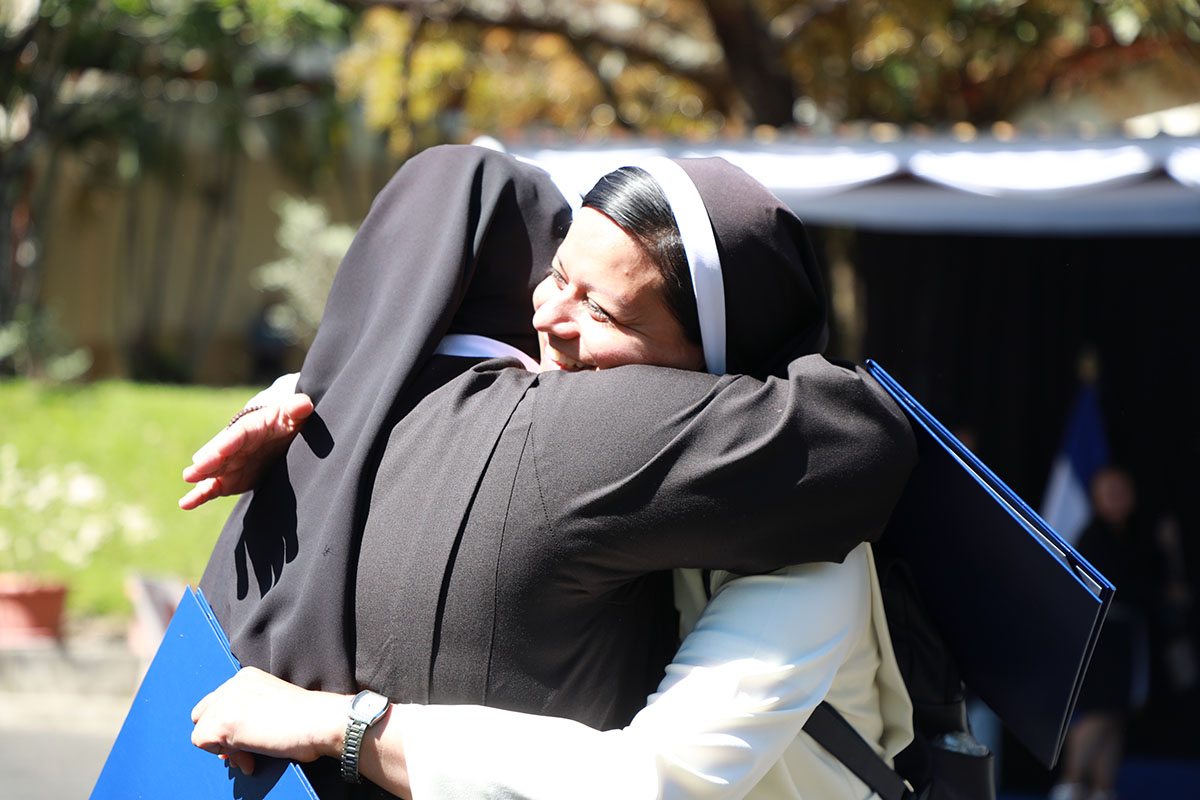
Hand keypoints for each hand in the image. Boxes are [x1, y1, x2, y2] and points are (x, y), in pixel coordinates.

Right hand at [179, 393, 313, 509]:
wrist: (278, 437)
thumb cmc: (286, 422)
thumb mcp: (293, 415)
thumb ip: (297, 410)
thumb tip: (305, 404)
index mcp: (251, 428)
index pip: (239, 435)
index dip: (230, 443)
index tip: (221, 451)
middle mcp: (235, 446)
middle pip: (221, 453)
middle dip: (209, 461)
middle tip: (195, 470)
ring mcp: (230, 463)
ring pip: (212, 470)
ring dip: (201, 475)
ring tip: (189, 478)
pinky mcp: (228, 479)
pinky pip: (212, 488)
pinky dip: (199, 495)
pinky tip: (185, 503)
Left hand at [190, 666, 347, 774]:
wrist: (318, 721)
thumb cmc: (306, 718)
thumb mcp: (271, 706)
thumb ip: (248, 714)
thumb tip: (229, 742)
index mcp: (246, 677)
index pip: (218, 703)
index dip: (229, 725)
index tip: (248, 738)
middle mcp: (232, 684)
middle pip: (203, 714)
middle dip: (220, 735)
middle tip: (244, 748)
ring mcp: (226, 701)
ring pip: (202, 730)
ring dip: (226, 749)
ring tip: (252, 755)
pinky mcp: (222, 721)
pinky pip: (202, 743)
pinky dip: (225, 755)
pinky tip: (250, 754)